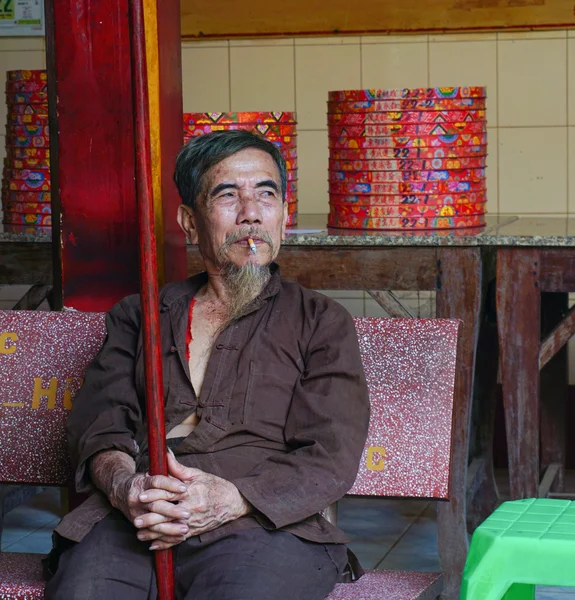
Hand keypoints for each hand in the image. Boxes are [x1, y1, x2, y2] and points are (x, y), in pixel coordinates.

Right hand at [110, 470, 192, 546]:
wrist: (119, 492)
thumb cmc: (142, 481)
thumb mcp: (152, 471)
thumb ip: (166, 466)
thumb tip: (170, 454)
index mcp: (143, 482)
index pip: (157, 482)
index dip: (170, 484)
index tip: (184, 488)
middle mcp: (137, 498)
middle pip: (155, 504)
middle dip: (172, 510)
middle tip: (187, 513)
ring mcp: (136, 512)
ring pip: (153, 521)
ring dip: (170, 527)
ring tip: (185, 529)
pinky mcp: (136, 523)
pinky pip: (152, 532)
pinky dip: (165, 537)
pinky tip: (178, 538)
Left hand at [135, 450, 251, 549]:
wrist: (232, 502)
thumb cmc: (214, 485)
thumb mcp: (197, 474)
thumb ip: (178, 468)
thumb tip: (165, 454)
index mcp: (192, 492)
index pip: (170, 493)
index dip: (155, 494)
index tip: (141, 496)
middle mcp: (192, 508)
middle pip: (168, 514)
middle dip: (151, 518)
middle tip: (136, 519)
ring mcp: (193, 522)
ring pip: (170, 530)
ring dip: (154, 533)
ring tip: (140, 534)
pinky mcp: (194, 531)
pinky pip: (178, 540)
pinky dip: (165, 544)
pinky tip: (153, 545)